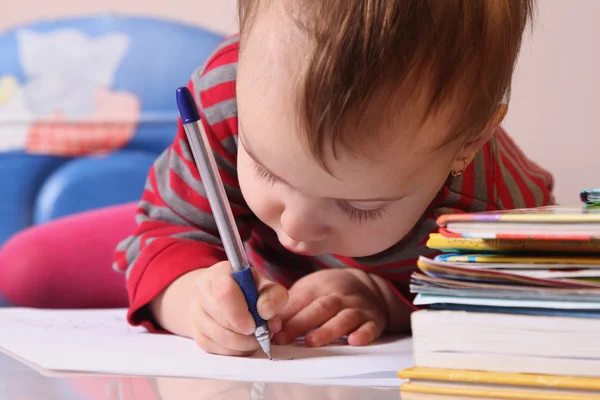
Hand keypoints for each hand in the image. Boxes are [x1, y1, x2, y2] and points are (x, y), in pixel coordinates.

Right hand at [151, 261, 287, 356]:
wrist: (217, 295)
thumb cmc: (244, 288)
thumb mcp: (262, 284)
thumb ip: (273, 294)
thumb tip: (267, 313)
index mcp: (219, 274)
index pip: (225, 294)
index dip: (241, 313)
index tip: (255, 325)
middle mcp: (201, 292)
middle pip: (223, 319)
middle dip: (247, 332)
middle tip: (262, 332)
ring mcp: (196, 314)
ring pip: (220, 337)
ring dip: (244, 343)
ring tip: (256, 338)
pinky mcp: (197, 334)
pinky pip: (218, 349)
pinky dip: (236, 350)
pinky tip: (244, 342)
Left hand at [272, 269, 387, 347]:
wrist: (368, 285)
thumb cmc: (330, 291)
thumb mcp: (309, 290)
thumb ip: (290, 306)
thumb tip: (266, 324)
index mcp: (320, 286)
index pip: (301, 300)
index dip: (285, 315)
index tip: (271, 329)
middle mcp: (339, 296)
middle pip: (321, 308)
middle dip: (301, 323)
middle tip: (283, 338)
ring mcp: (358, 308)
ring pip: (344, 318)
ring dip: (327, 330)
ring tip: (311, 342)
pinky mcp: (373, 321)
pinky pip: (370, 327)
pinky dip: (364, 334)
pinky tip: (355, 341)